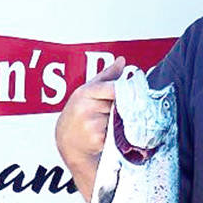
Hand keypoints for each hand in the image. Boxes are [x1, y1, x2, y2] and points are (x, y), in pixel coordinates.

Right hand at [54, 57, 124, 201]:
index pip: (113, 88)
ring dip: (120, 122)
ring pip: (120, 119)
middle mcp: (87, 108)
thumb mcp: (87, 92)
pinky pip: (117, 134)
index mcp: (85, 93)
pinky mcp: (98, 140)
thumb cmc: (77, 114)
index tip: (136, 93)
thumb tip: (122, 61)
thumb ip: (106, 76)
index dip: (126, 91)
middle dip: (123, 108)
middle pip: (120, 105)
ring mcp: (92, 125)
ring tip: (107, 123)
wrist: (66, 141)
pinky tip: (107, 134)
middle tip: (117, 112)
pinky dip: (117, 134)